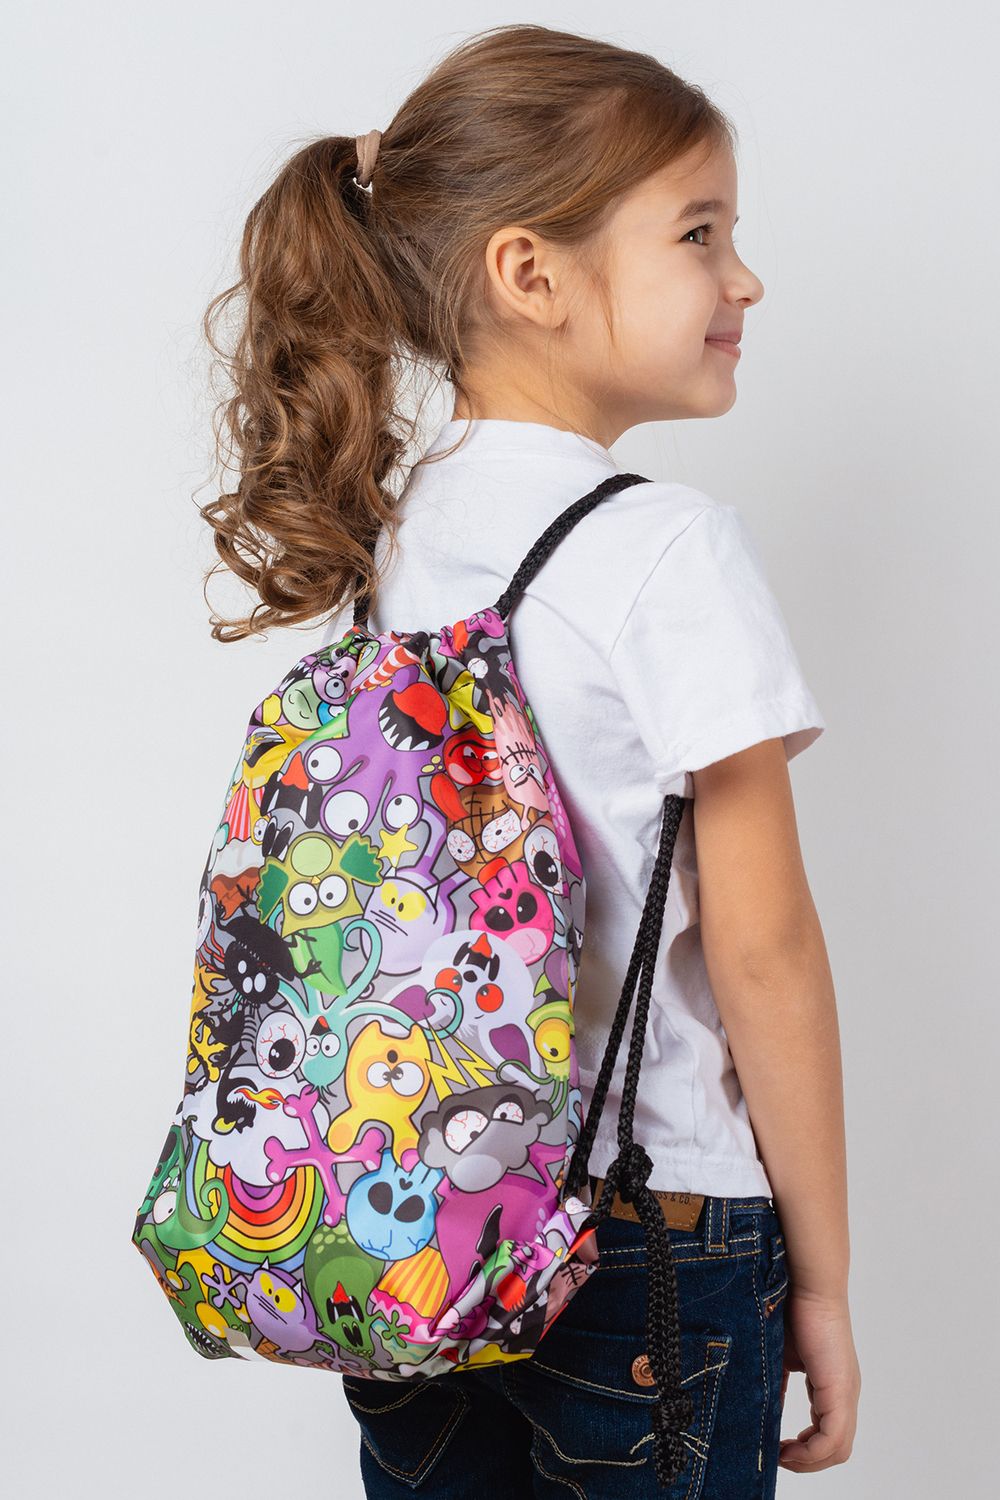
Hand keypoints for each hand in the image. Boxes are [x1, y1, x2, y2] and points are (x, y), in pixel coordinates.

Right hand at [778, 1290, 860, 1471]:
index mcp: (833, 1385)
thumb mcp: (780, 1357)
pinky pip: (833, 1439)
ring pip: (838, 1449)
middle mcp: (845, 1393)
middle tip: (778, 1460)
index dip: (804, 1450)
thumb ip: (776, 1385)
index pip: (828, 1433)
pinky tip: (788, 1450)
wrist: (804, 1283)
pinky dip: (811, 1452)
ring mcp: (845, 1393)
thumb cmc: (790, 1309)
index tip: (777, 1451)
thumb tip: (765, 1411)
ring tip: (781, 1458)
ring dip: (809, 1462)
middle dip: (806, 1463)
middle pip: (836, 1449)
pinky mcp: (840, 1390)